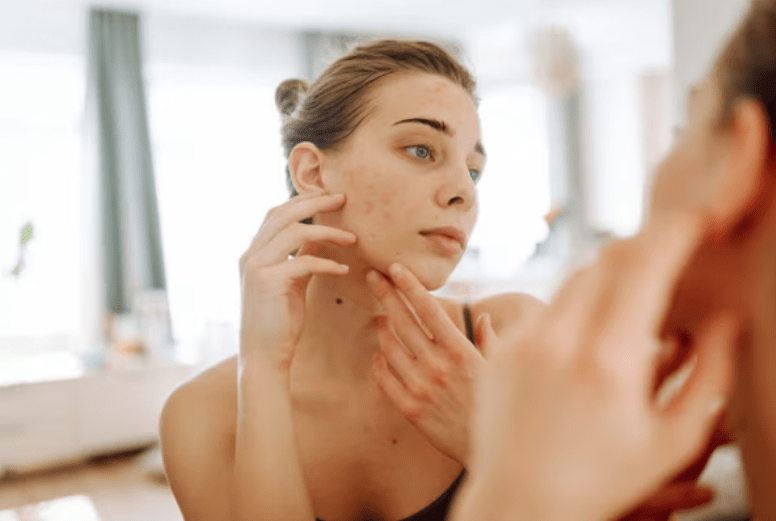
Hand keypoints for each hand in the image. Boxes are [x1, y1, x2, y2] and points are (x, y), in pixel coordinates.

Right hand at [238, 192, 355, 370]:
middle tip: (343, 199)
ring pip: (294, 232)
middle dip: (315, 202)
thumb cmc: (280, 322)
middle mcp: (250, 256)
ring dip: (327, 232)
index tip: (329, 196)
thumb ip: (301, 258)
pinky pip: (303, 262)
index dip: (302, 200)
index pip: (276, 214)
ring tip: (352, 239)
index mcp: (254, 253)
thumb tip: (319, 237)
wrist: (264, 357)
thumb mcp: (293, 283)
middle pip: (283, 214)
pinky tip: (343, 269)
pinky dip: (326, 262)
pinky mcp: (268, 282)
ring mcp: (256, 268)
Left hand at [365, 264, 489, 465]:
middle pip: (403, 322)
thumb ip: (489, 340)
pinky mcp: (410, 409)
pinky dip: (379, 363)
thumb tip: (483, 318)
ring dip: (381, 328)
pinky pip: (385, 380)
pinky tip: (378, 354)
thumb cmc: (500, 406)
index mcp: (461, 351)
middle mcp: (438, 366)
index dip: (410, 286)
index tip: (396, 268)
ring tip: (378, 317)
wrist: (493, 453)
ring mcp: (421, 388)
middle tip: (372, 277)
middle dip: (386, 295)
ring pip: (389, 348)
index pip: (429, 310)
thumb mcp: (501, 370)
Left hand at [451, 210, 738, 520]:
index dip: (673, 232)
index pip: (643, 267)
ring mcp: (523, 343)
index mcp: (608, 363)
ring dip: (610, 274)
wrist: (520, 500)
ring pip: (573, 278)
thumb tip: (729, 320)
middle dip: (644, 246)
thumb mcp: (673, 439)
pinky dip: (578, 303)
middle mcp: (559, 342)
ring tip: (634, 296)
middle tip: (670, 253)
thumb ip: (711, 376)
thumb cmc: (604, 479)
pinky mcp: (502, 350)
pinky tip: (593, 330)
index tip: (695, 219)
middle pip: (606, 259)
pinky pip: (547, 306)